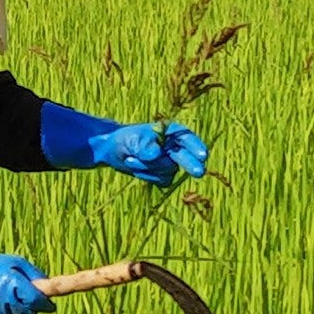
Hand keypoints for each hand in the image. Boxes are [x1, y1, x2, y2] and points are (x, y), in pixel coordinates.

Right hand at [0, 252, 55, 313]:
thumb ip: (35, 275)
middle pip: (27, 313)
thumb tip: (51, 289)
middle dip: (30, 307)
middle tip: (24, 297)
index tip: (50, 306)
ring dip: (16, 313)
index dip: (45, 304)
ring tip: (7, 299)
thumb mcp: (17, 263)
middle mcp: (1, 297)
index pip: (35, 300)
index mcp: (11, 282)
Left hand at [88, 122, 207, 185]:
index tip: (202, 155)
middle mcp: (174, 147)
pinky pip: (161, 180)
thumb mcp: (132, 138)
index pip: (187, 138)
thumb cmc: (125, 139)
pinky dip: (147, 176)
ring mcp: (170, 163)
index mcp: (171, 132)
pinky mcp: (163, 176)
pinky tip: (135, 168)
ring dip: (148, 168)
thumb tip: (157, 154)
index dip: (196, 147)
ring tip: (130, 159)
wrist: (112, 151)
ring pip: (168, 171)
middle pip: (187, 157)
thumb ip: (144, 145)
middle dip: (192, 164)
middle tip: (199, 172)